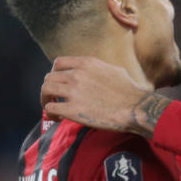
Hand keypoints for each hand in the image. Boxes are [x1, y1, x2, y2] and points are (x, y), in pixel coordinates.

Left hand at [40, 56, 169, 137]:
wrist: (135, 108)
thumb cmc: (130, 91)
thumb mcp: (114, 70)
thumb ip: (99, 68)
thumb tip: (96, 71)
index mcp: (87, 63)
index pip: (58, 63)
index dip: (54, 72)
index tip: (58, 81)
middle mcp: (77, 75)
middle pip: (49, 77)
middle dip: (49, 88)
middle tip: (53, 97)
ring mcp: (73, 92)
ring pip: (45, 90)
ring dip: (45, 99)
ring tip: (52, 107)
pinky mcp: (72, 110)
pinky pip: (51, 108)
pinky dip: (50, 112)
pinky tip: (58, 118)